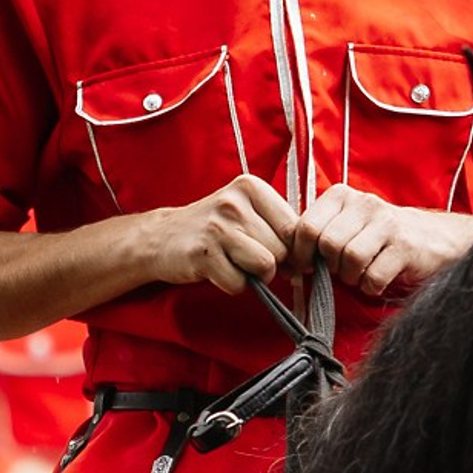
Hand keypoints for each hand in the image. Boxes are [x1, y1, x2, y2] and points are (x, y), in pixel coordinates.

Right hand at [140, 175, 297, 294]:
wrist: (162, 237)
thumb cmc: (215, 229)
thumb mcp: (247, 214)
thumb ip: (280, 228)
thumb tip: (311, 261)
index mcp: (251, 187)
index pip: (296, 228)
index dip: (295, 251)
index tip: (282, 257)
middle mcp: (234, 202)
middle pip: (282, 250)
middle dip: (272, 264)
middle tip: (247, 259)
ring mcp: (217, 227)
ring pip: (264, 266)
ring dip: (253, 276)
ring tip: (234, 263)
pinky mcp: (203, 253)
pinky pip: (238, 283)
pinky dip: (232, 285)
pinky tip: (217, 270)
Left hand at [289, 188, 472, 299]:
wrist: (436, 238)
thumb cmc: (381, 237)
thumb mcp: (347, 225)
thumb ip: (317, 235)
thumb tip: (286, 260)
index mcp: (341, 195)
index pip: (305, 226)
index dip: (301, 254)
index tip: (307, 267)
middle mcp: (363, 203)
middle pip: (326, 245)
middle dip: (331, 267)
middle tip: (343, 270)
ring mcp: (386, 223)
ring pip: (348, 260)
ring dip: (352, 277)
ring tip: (363, 272)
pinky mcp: (405, 246)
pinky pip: (372, 277)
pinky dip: (372, 286)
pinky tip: (380, 278)